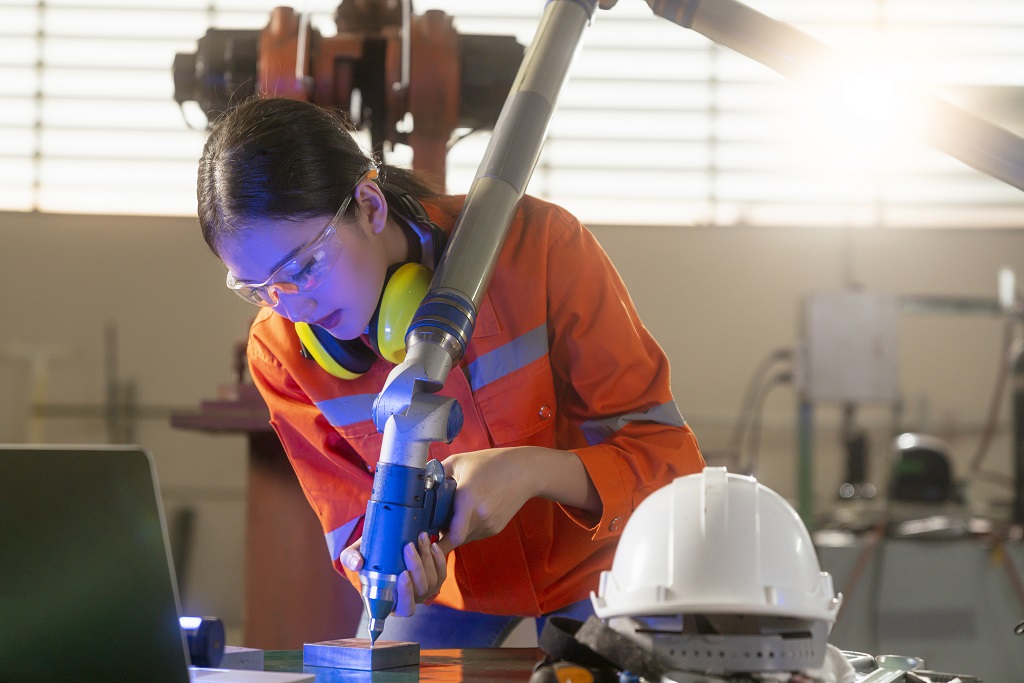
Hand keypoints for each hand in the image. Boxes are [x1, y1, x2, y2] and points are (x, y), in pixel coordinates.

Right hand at [339, 532, 446, 616]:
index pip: (404, 608)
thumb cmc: (368, 555)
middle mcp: (410, 599)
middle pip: (421, 591)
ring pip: (433, 580)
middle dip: (417, 567)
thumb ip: (350, 558)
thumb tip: (357, 563)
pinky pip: (441, 573)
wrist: (383, 545)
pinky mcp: (434, 578)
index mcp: (390, 602)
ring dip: (427, 559)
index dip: (406, 594)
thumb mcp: (355, 554)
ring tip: (420, 537)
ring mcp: (424, 590)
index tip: (403, 574)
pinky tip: (432, 545)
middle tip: (408, 546)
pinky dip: (439, 559)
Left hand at [437, 447, 600, 554]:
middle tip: (433, 524)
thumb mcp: (460, 461)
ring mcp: (490, 524)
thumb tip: (419, 481)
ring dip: (455, 531)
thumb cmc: (491, 463)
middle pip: (454, 539)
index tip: (425, 539)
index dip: (436, 543)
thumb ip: (437, 472)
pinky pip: (475, 534)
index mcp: (468, 499)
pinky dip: (467, 528)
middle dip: (442, 535)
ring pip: (465, 538)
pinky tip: (468, 512)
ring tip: (452, 514)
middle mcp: (480, 516)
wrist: (525, 472)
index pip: (451, 536)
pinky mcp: (496, 528)